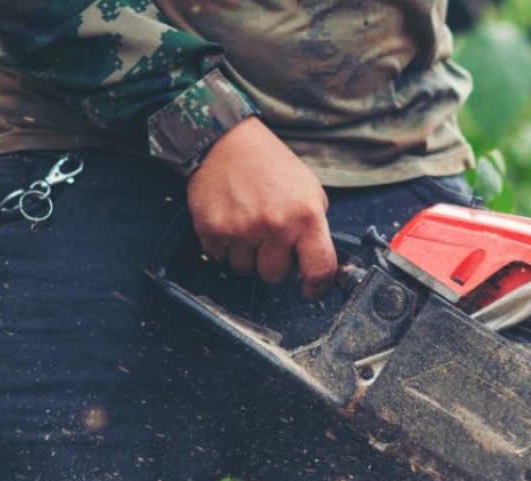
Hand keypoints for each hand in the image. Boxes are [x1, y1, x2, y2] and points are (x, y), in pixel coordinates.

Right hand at [186, 117, 336, 298]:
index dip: (317, 286)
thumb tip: (315, 261)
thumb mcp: (310, 191)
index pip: (319, 269)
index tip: (311, 289)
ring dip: (247, 257)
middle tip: (270, 243)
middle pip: (274, 276)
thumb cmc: (273, 166)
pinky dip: (223, 247)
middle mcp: (274, 227)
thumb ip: (314, 228)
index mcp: (306, 218)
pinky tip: (229, 224)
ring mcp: (241, 230)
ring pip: (244, 269)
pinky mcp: (211, 228)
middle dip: (274, 265)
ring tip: (248, 229)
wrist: (228, 141)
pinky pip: (218, 257)